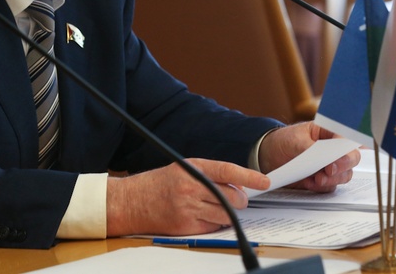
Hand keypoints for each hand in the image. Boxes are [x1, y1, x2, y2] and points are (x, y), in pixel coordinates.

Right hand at [105, 159, 269, 236]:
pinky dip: (213, 224)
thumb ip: (209, 175)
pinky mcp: (186, 226)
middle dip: (239, 200)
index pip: (227, 171)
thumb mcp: (183, 169)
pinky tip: (201, 217)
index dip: (249, 177)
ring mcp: (189, 208)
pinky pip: (213, 228)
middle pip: (233, 197)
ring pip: (226, 215)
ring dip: (227, 214)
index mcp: (192, 168)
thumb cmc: (159, 184)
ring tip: (213, 207)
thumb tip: (239, 187)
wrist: (131, 202)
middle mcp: (191, 187)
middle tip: (235, 199)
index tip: (265, 181)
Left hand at [259, 122, 359, 192]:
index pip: (346, 140)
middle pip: (352, 159)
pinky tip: (309, 183)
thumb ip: (310, 147)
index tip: (336, 159)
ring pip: (344, 175)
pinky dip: (321, 187)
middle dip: (343, 167)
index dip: (346, 151)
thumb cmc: (285, 140)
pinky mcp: (324, 179)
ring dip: (332, 180)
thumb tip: (322, 156)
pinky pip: (330, 186)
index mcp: (330, 133)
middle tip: (329, 171)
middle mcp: (334, 150)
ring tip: (316, 179)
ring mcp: (331, 165)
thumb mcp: (295, 139)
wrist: (271, 154)